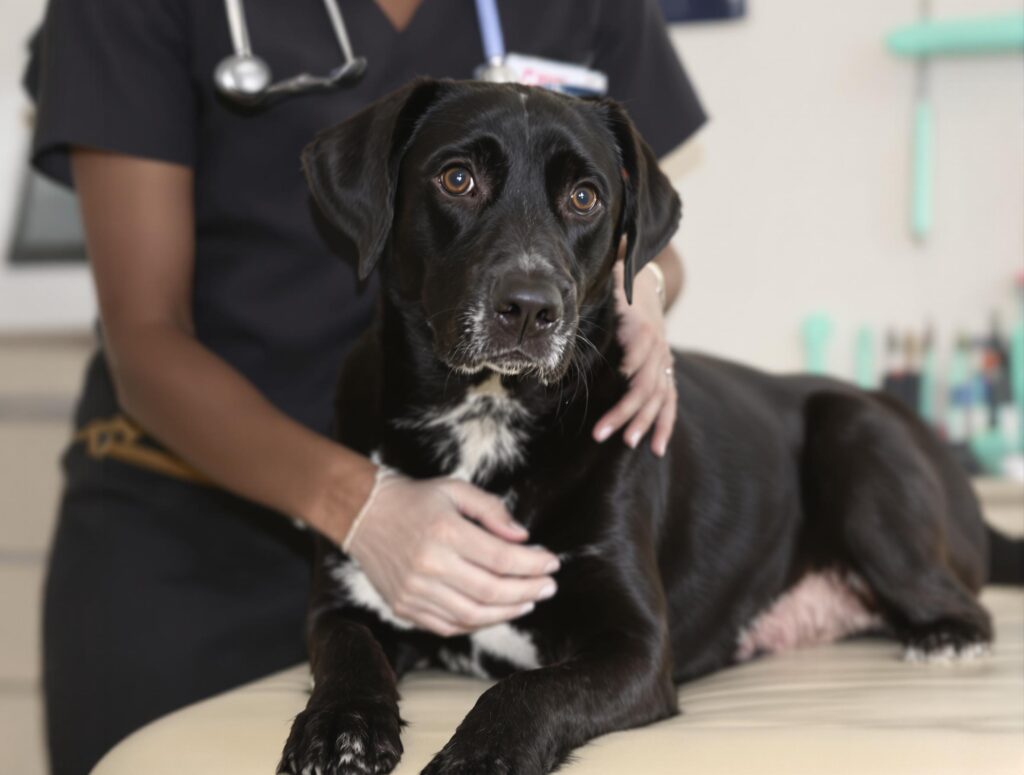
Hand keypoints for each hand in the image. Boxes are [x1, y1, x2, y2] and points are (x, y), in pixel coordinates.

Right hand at [346, 475, 559, 636]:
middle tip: (549, 587)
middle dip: (528, 591)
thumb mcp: (456, 490)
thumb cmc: (416, 499)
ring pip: (473, 614)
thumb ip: (492, 511)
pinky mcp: (404, 607)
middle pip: (492, 590)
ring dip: (508, 611)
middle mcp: (429, 565)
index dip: (533, 564)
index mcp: (444, 532)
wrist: (363, 515)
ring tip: (529, 602)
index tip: (552, 562)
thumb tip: (523, 538)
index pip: (501, 557)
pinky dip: (478, 623)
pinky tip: (496, 611)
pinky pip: (449, 626)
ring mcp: (414, 591)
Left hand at [592, 261, 676, 456]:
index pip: (638, 356)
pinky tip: (655, 448)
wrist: (644, 281)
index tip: (613, 388)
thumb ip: (599, 291)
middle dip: (624, 411)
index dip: (626, 372)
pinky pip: (668, 403)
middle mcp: (657, 348)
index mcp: (642, 328)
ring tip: (629, 443)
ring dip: (643, 422)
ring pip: (658, 399)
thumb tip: (579, 296)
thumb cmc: (617, 285)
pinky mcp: (665, 372)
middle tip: (600, 433)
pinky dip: (664, 425)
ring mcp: (664, 362)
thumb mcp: (609, 283)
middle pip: (645, 386)